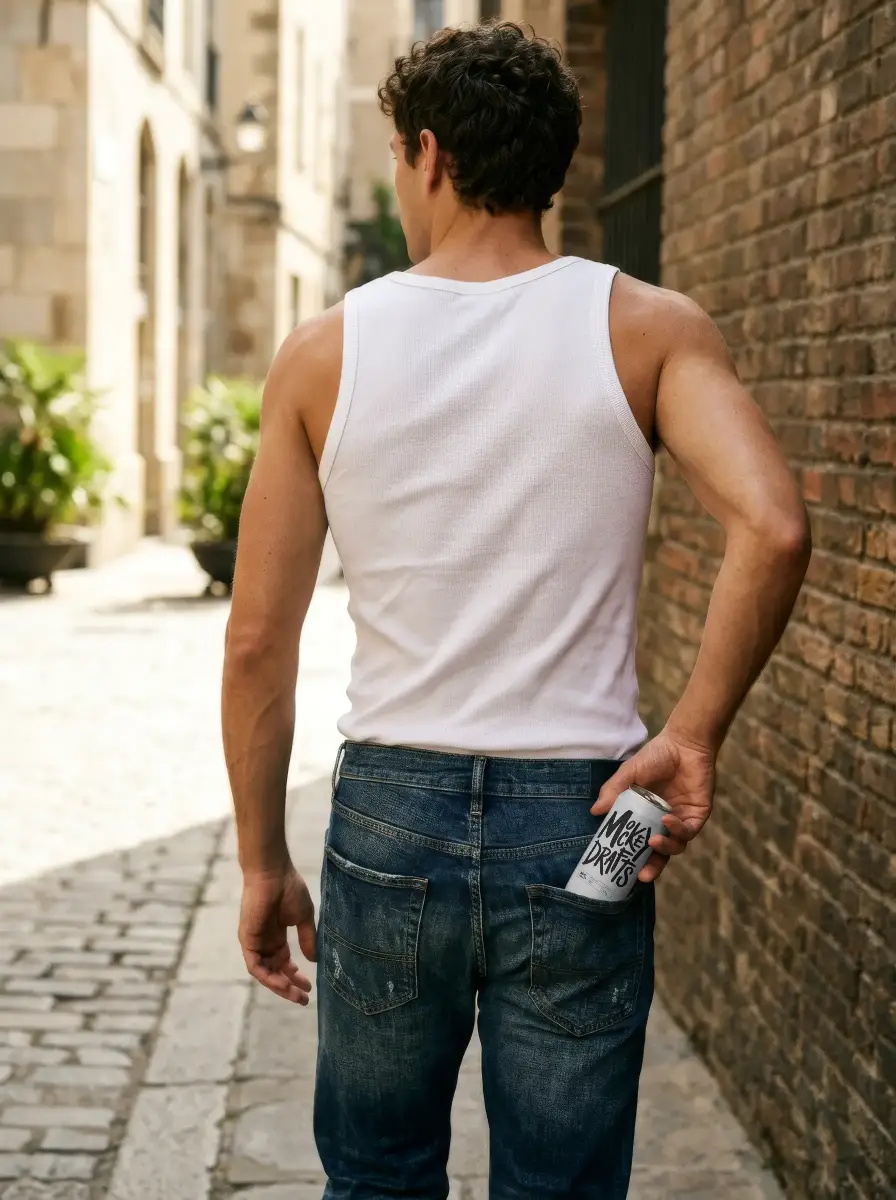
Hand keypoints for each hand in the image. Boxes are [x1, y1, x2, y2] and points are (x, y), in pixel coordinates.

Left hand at [239, 866, 316, 1003]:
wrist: (273, 873)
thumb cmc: (289, 888)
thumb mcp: (303, 917)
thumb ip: (307, 938)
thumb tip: (313, 960)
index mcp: (277, 935)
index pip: (284, 962)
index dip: (295, 975)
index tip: (309, 986)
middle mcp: (265, 941)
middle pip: (275, 971)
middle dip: (289, 985)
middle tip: (303, 998)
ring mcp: (255, 941)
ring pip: (265, 972)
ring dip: (279, 986)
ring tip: (295, 995)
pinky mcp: (247, 940)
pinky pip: (255, 966)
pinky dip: (267, 977)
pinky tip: (282, 983)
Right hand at [591, 727, 715, 882]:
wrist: (684, 743)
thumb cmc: (656, 756)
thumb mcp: (629, 773)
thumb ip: (613, 791)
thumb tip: (595, 812)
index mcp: (647, 816)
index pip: (639, 843)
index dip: (631, 857)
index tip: (619, 867)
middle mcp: (664, 822)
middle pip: (659, 854)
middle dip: (652, 867)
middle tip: (642, 875)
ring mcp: (681, 820)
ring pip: (676, 846)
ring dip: (665, 847)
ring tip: (653, 841)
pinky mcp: (697, 815)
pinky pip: (688, 831)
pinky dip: (678, 830)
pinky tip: (667, 820)